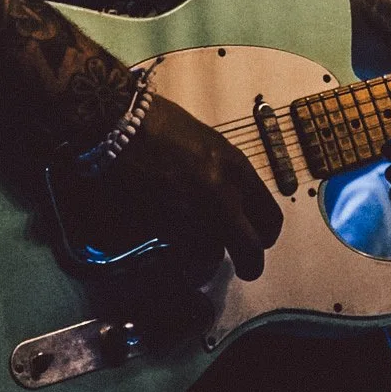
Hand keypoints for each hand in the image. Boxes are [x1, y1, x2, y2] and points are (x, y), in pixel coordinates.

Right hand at [86, 89, 283, 282]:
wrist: (120, 123)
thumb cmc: (159, 123)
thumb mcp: (207, 143)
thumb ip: (223, 174)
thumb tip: (231, 200)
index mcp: (236, 168)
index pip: (270, 217)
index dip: (265, 235)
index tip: (257, 241)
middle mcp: (222, 195)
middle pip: (251, 251)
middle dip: (248, 265)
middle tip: (242, 268)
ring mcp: (193, 215)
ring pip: (212, 258)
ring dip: (206, 260)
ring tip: (195, 256)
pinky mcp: (164, 229)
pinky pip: (182, 257)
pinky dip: (179, 259)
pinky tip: (171, 250)